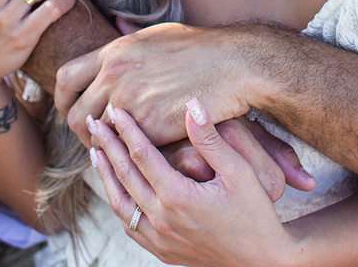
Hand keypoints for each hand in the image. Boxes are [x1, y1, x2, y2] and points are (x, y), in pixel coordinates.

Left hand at [56, 22, 254, 146]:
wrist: (234, 65)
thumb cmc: (203, 49)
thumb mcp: (157, 34)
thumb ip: (129, 40)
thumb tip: (116, 30)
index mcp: (115, 53)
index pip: (65, 77)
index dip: (63, 98)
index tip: (72, 108)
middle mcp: (115, 75)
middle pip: (74, 112)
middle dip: (79, 128)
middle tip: (94, 135)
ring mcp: (131, 101)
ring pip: (96, 135)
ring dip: (102, 145)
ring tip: (116, 147)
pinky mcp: (151, 126)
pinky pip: (125, 146)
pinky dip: (128, 151)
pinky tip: (139, 152)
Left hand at [89, 99, 299, 266]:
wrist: (264, 261)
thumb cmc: (256, 213)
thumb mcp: (240, 172)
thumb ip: (211, 139)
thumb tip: (192, 105)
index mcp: (178, 197)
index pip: (142, 155)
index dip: (127, 130)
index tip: (115, 110)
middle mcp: (162, 220)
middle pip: (124, 176)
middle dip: (107, 146)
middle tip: (92, 122)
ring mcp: (159, 238)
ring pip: (120, 203)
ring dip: (106, 175)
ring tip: (96, 152)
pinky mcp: (162, 250)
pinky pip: (130, 224)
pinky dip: (118, 202)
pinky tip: (117, 188)